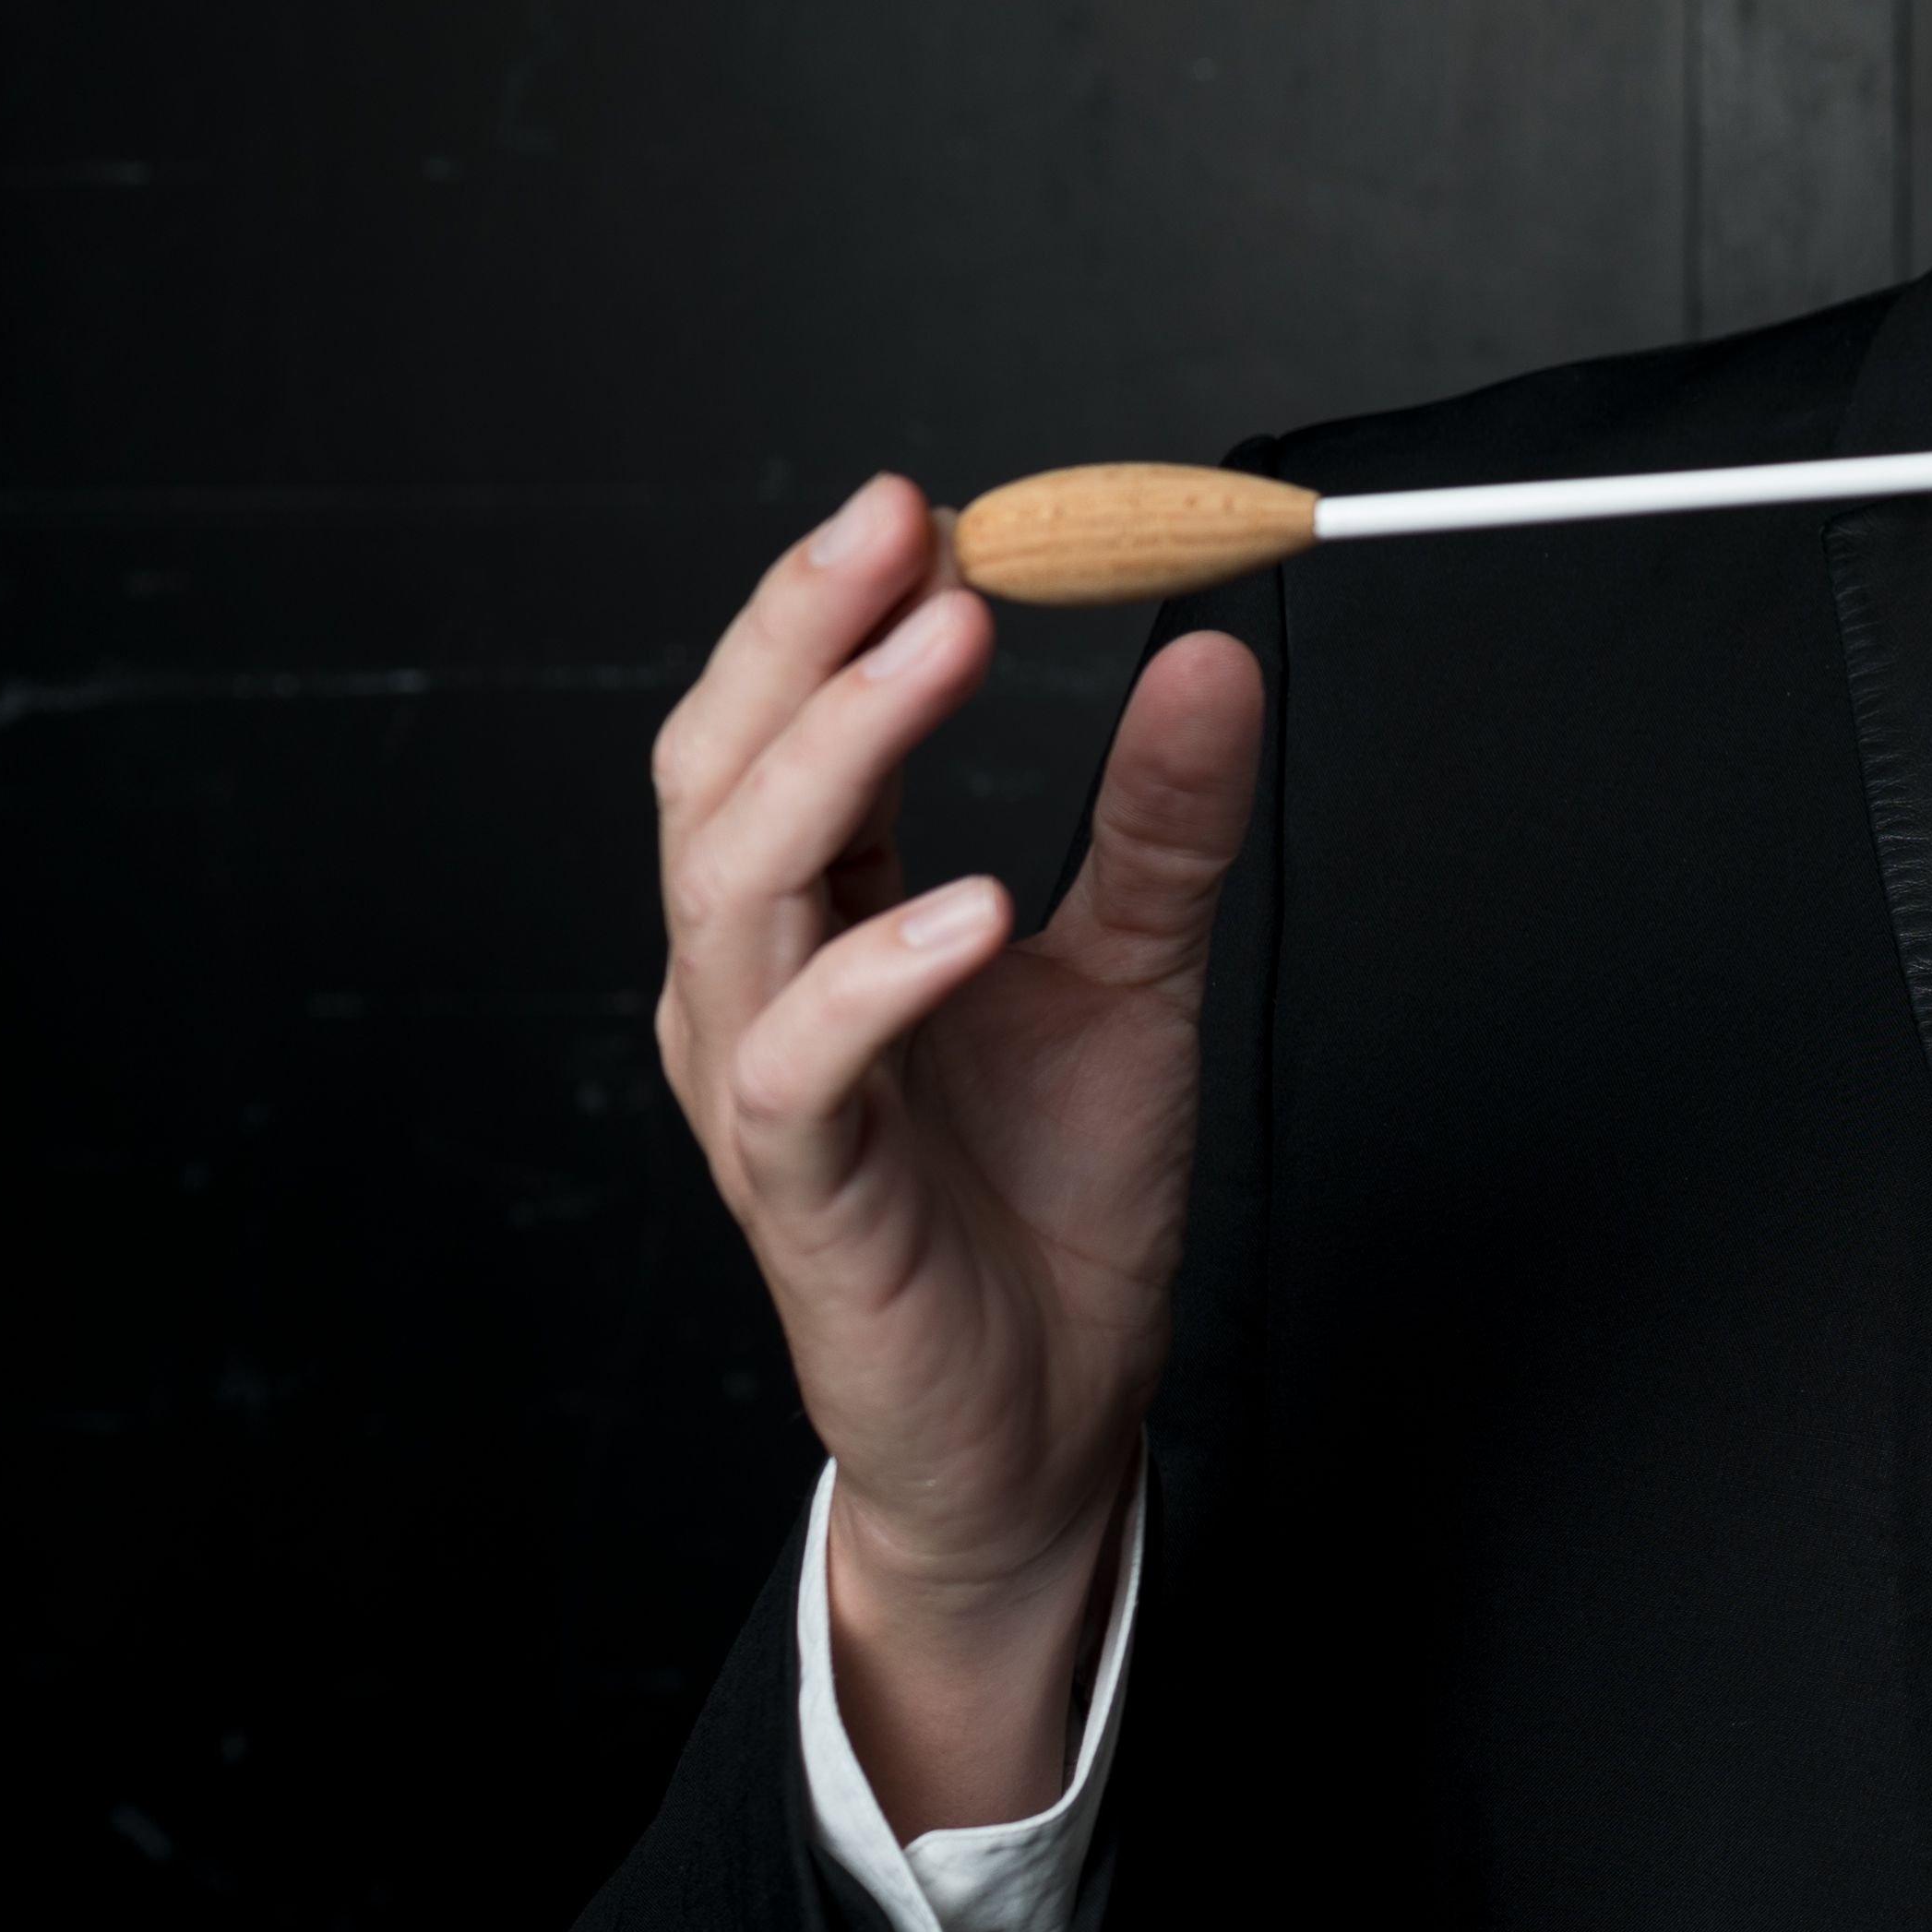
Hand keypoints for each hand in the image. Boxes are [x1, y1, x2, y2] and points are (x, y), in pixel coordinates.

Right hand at [650, 474, 1260, 1830]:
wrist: (1051, 1423)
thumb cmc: (1054, 1200)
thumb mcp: (1139, 973)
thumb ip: (1162, 821)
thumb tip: (1211, 651)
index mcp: (820, 917)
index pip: (787, 724)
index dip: (841, 610)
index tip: (938, 508)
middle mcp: (757, 987)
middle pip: (721, 770)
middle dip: (800, 632)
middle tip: (904, 524)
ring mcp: (763, 1092)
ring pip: (734, 888)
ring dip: (838, 751)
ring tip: (943, 642)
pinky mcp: (803, 1200)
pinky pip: (800, 1067)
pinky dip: (876, 973)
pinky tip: (968, 909)